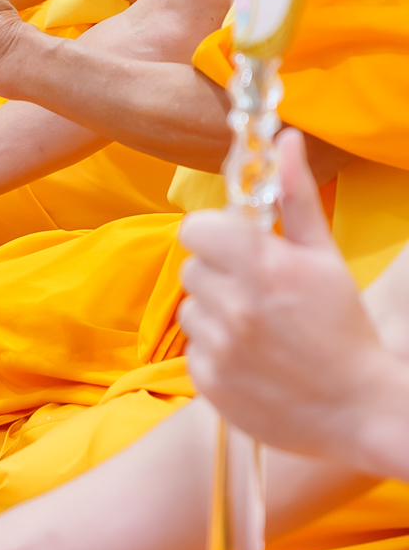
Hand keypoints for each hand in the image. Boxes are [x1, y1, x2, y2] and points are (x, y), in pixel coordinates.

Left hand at [179, 131, 406, 473]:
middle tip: (260, 294)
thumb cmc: (344, 328)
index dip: (216, 237)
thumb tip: (283, 139)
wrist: (360, 410)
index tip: (241, 250)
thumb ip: (295, 196)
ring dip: (216, 313)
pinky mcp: (208, 380)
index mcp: (264, 266)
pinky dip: (216, 352)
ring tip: (261, 330)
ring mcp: (219, 346)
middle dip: (220, 275)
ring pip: (190, 308)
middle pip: (192, 268)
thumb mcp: (325, 258)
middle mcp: (236, 304)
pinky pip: (193, 348)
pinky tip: (253, 360)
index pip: (196, 228)